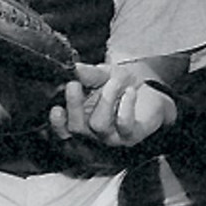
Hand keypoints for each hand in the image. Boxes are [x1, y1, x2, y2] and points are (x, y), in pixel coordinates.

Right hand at [49, 63, 176, 147]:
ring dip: (106, 98)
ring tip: (115, 81)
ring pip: (98, 124)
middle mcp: (93, 131)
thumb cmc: (122, 84)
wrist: (150, 91)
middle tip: (73, 84)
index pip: (63, 127)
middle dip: (74, 105)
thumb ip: (87, 73)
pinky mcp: (131, 135)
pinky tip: (130, 92)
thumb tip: (72, 68)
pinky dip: (126, 104)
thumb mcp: (102, 73)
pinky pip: (123, 123)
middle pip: (76, 127)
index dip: (57, 122)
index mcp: (81, 118)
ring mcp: (112, 136)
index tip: (55, 108)